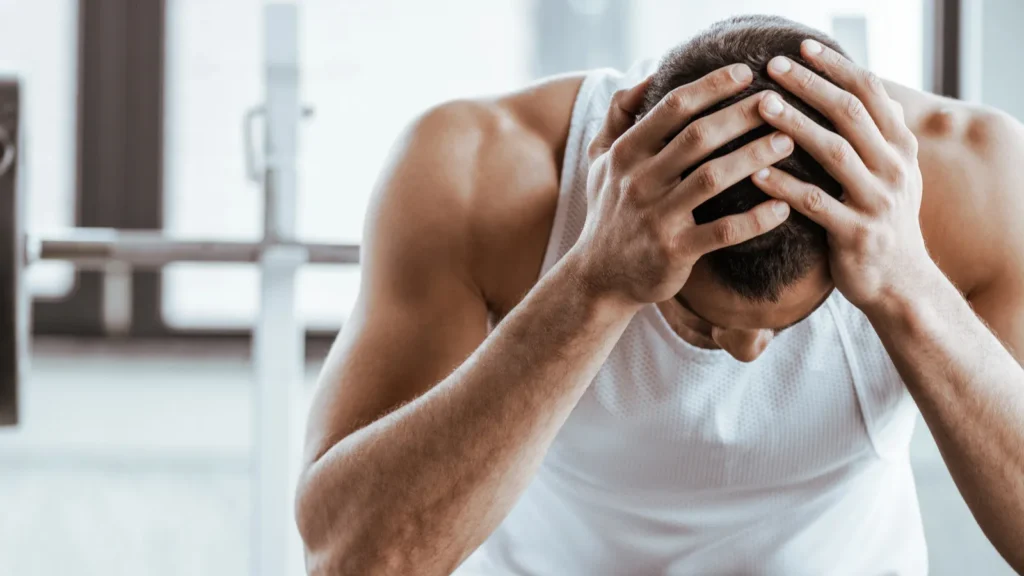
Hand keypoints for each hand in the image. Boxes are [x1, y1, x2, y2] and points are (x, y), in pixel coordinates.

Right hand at [570, 64, 793, 305]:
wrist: (599, 276)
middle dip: (742, 116)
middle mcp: (640, 181)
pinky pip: (722, 232)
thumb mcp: (599, 161)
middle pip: (698, 137)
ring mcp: (657, 218)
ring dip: (754, 157)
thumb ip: (617, 116)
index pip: (671, 109)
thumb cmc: (610, 211)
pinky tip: (783, 207)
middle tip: (779, 103)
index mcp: (626, 154)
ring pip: (713, 179)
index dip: (710, 87)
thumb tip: (648, 77)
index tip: (746, 73)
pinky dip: (755, 220)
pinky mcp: (674, 251)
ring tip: (788, 143)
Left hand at [751, 40, 936, 311]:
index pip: (870, 93)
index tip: (801, 47)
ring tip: (761, 106)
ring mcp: (878, 202)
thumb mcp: (889, 173)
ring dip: (796, 125)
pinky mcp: (857, 235)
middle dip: (811, 86)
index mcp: (900, 148)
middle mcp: (894, 169)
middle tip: (773, 67)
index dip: (837, 67)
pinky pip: (816, 204)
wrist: (901, 285)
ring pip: (835, 152)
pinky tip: (756, 173)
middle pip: (850, 114)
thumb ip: (873, 135)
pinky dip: (786, 186)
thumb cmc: (881, 222)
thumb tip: (853, 89)